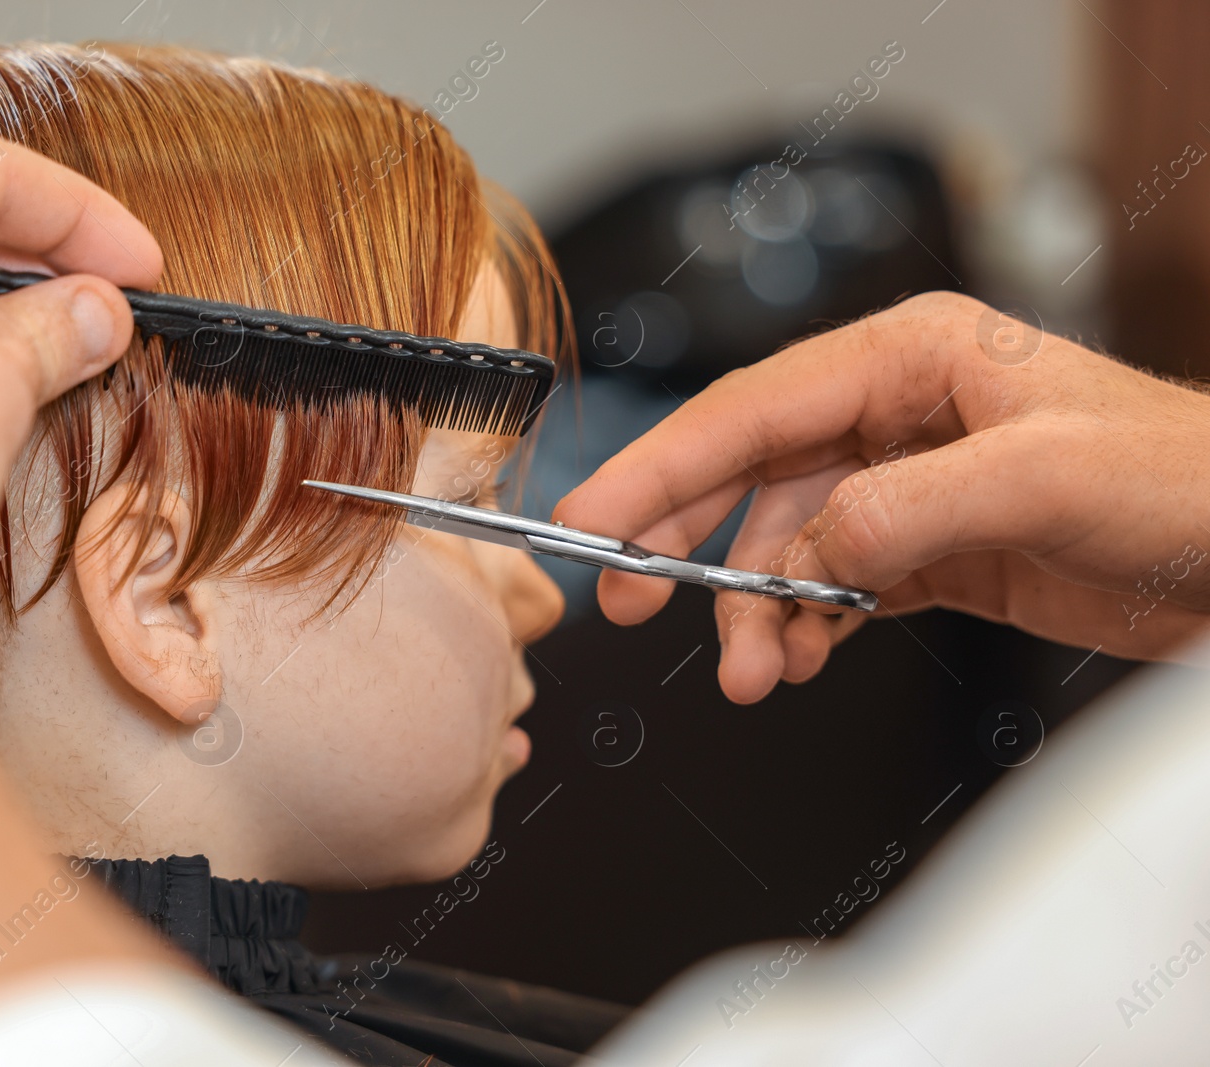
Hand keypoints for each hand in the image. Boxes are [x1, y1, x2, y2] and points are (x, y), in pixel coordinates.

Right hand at [554, 292, 1209, 703]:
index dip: (661, 465)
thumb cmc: (1184, 480)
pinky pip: (833, 584)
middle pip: (748, 475)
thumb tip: (813, 545)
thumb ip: (910, 505)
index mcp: (912, 358)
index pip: (752, 410)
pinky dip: (807, 624)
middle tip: (629, 600)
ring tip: (754, 673)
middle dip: (685, 542)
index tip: (594, 516)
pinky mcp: (929, 547)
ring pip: (786, 545)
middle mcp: (896, 413)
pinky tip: (803, 656)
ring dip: (757, 611)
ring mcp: (908, 482)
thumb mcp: (1046, 475)